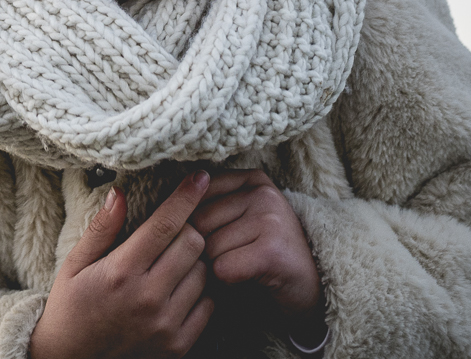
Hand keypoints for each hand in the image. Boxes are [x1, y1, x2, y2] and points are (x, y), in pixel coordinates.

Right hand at [28, 171, 214, 358]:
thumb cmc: (71, 306)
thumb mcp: (75, 264)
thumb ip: (101, 228)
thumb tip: (120, 193)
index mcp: (121, 272)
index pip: (165, 224)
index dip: (186, 196)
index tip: (199, 176)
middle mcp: (148, 298)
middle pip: (194, 243)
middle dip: (187, 229)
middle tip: (171, 232)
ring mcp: (166, 324)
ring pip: (204, 272)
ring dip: (193, 261)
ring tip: (170, 264)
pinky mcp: (178, 344)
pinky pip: (208, 304)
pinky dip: (199, 291)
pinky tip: (177, 289)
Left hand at [189, 170, 322, 324]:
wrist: (310, 291)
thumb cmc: (263, 254)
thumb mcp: (239, 219)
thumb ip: (208, 205)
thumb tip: (160, 205)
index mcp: (252, 178)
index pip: (195, 194)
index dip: (191, 223)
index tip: (209, 237)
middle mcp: (263, 193)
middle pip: (198, 221)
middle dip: (203, 248)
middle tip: (229, 257)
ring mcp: (270, 220)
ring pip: (208, 246)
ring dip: (216, 267)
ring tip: (241, 267)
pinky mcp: (271, 252)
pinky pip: (222, 268)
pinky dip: (227, 281)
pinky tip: (247, 280)